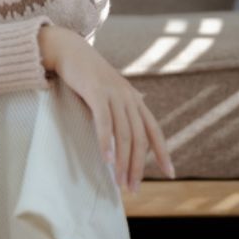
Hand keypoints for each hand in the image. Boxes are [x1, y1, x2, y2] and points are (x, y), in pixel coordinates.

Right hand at [41, 25, 175, 193]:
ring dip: (123, 162)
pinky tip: (107, 160)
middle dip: (137, 166)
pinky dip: (106, 142)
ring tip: (120, 184)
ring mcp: (113, 94)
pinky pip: (104, 122)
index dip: (163, 152)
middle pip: (139, 139)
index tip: (170, 174)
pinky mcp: (96, 91)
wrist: (68, 49)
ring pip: (124, 134)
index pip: (154, 130)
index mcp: (134, 100)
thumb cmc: (86, 73)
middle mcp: (129, 97)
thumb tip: (133, 119)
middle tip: (132, 189)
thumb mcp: (109, 91)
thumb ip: (122, 106)